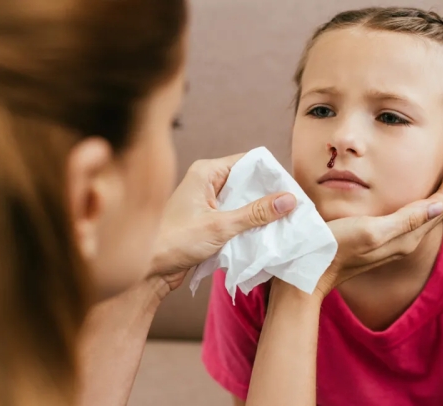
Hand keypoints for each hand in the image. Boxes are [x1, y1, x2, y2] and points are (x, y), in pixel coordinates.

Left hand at [150, 153, 296, 293]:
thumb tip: (289, 199)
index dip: (270, 173)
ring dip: (261, 212)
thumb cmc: (175, 241)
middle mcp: (208, 182)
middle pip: (248, 182)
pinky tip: (268, 233)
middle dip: (270, 195)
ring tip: (286, 221)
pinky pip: (237, 217)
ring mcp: (209, 202)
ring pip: (244, 201)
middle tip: (294, 207)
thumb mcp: (220, 226)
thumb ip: (255, 213)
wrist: (148, 270)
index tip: (292, 188)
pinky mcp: (210, 220)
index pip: (248, 162)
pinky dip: (251, 224)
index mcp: (206, 172)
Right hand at [314, 151, 442, 297]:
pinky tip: (430, 193)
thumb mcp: (371, 231)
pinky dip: (431, 196)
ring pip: (433, 208)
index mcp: (408, 234)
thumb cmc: (336, 246)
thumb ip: (406, 220)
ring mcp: (398, 240)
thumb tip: (440, 203)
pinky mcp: (387, 238)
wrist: (312, 269)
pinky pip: (419, 214)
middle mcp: (409, 238)